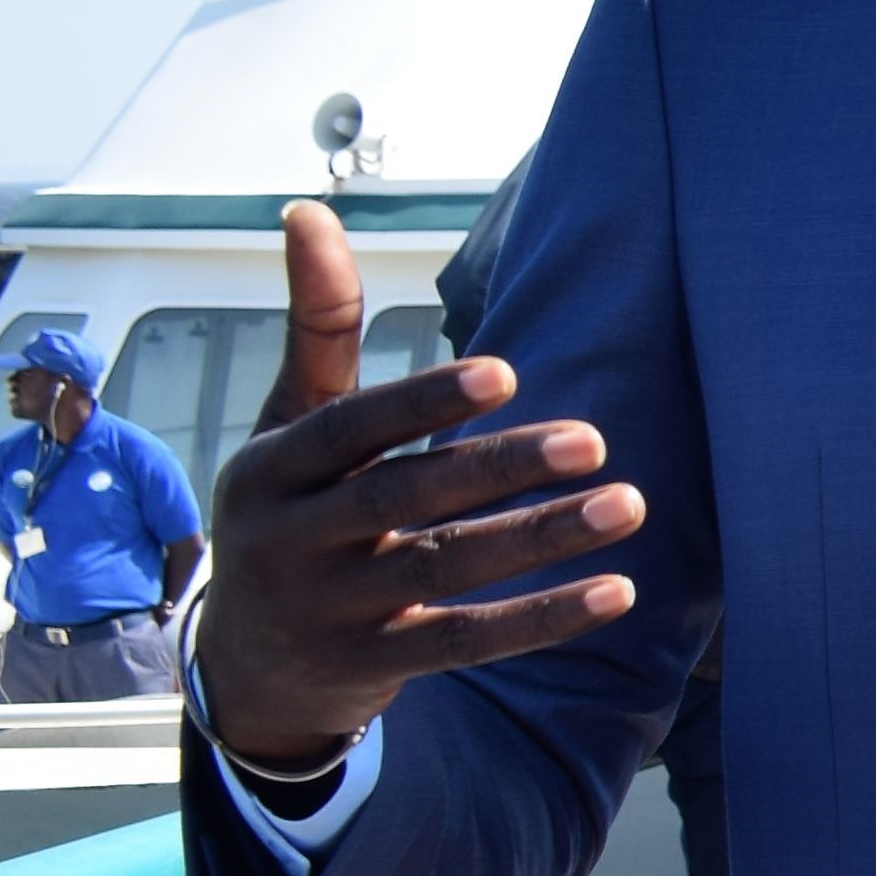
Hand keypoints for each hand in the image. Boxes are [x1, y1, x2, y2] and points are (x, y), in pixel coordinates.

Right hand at [191, 202, 644, 769]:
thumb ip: (316, 327)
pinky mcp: (377, 667)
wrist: (247, 664)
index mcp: (271, 471)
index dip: (423, 402)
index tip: (507, 372)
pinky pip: (468, 643)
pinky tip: (618, 591)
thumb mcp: (286, 425)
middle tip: (594, 440)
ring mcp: (332, 611)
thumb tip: (306, 208)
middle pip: (403, 499)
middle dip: (499, 470)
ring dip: (540, 540)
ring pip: (444, 572)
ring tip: (628, 505)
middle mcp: (291, 542)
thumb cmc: (289, 513)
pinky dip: (542, 620)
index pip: (349, 429)